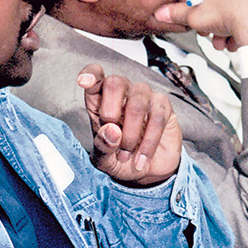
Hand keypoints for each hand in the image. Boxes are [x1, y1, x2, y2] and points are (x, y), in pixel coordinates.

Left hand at [78, 64, 181, 185]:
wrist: (149, 172)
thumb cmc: (122, 159)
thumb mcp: (104, 161)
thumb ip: (102, 147)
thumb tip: (111, 131)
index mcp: (101, 102)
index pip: (95, 78)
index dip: (90, 74)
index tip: (84, 81)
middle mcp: (122, 94)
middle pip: (115, 83)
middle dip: (110, 112)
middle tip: (113, 136)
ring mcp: (144, 97)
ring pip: (137, 102)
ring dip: (131, 134)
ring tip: (126, 155)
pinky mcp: (163, 106)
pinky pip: (157, 116)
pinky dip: (149, 142)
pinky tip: (142, 157)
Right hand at [153, 0, 247, 50]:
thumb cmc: (231, 16)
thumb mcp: (196, 18)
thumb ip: (178, 14)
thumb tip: (163, 13)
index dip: (201, 8)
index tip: (203, 19)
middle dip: (219, 18)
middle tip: (217, 32)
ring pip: (241, 0)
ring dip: (235, 20)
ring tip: (232, 37)